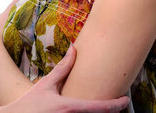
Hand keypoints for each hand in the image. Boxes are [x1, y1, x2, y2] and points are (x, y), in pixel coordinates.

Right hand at [0, 45, 129, 112]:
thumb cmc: (30, 103)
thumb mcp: (47, 84)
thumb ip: (63, 68)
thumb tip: (74, 49)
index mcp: (70, 107)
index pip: (100, 108)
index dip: (116, 105)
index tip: (126, 100)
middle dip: (108, 111)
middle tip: (116, 105)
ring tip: (102, 108)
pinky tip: (87, 111)